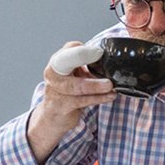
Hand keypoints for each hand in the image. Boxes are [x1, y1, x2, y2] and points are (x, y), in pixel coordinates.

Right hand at [26, 48, 113, 164]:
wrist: (54, 116)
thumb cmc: (67, 93)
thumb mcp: (76, 75)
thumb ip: (87, 67)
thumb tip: (110, 62)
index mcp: (58, 62)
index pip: (69, 48)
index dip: (84, 49)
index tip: (99, 52)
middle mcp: (53, 73)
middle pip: (67, 62)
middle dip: (84, 57)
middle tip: (100, 56)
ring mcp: (55, 90)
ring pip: (76, 85)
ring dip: (96, 85)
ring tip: (110, 85)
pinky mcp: (62, 106)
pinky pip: (82, 101)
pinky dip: (98, 98)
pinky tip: (110, 96)